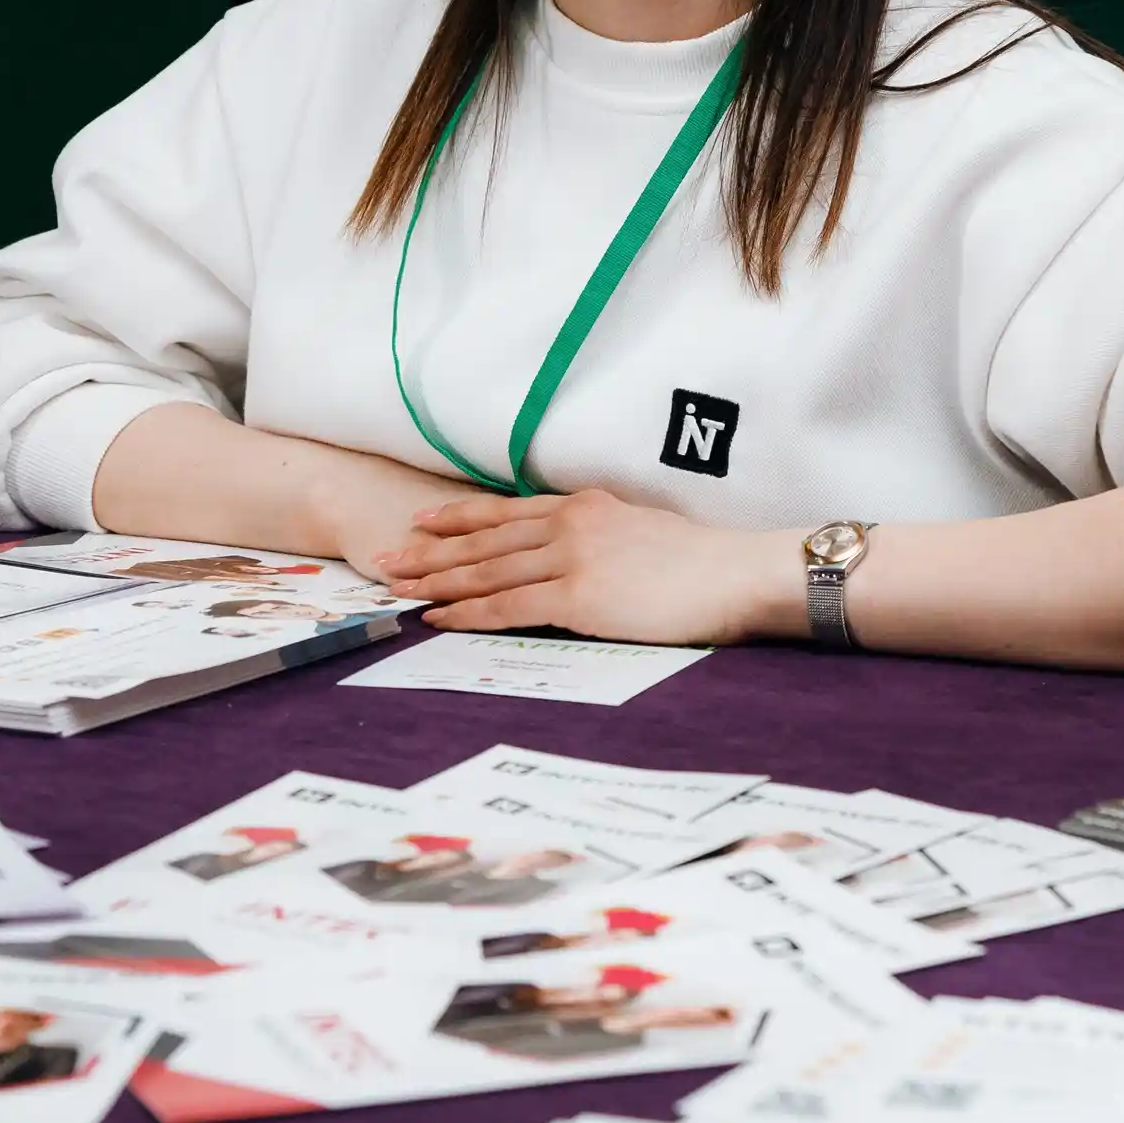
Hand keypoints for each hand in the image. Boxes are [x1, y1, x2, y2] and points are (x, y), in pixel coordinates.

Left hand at [375, 489, 797, 645]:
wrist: (735, 574)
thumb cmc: (701, 562)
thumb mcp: (642, 529)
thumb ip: (602, 532)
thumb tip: (579, 546)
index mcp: (585, 505)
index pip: (507, 511)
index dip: (460, 517)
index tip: (423, 520)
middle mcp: (570, 524)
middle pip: (485, 539)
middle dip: (432, 550)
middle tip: (388, 558)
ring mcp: (572, 558)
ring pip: (487, 571)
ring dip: (438, 581)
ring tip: (400, 587)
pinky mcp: (578, 596)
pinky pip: (509, 606)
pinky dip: (468, 613)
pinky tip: (438, 617)